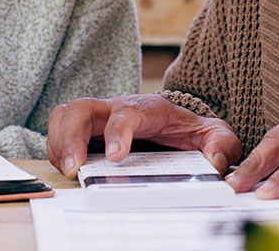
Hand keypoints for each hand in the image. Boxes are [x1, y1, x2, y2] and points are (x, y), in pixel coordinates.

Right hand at [46, 94, 242, 177]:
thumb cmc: (190, 130)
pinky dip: (57, 150)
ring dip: (59, 143)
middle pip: (82, 108)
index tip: (117, 157)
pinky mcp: (86, 131)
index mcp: (148, 108)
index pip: (127, 113)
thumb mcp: (215, 135)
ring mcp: (98, 118)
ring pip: (65, 116)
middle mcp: (117, 108)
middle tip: (74, 167)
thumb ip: (222, 145)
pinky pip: (59, 132)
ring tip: (67, 171)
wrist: (177, 122)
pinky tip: (67, 169)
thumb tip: (215, 162)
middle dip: (71, 136)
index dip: (118, 132)